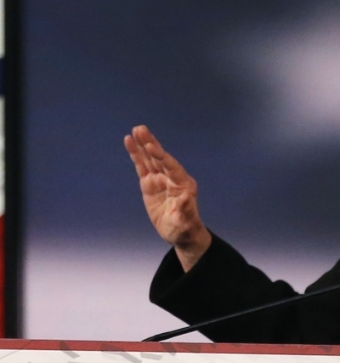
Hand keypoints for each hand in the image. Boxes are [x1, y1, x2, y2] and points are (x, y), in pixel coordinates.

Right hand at [124, 125, 211, 270]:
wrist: (180, 233)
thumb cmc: (184, 228)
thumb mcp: (185, 222)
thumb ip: (185, 210)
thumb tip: (186, 197)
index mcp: (183, 184)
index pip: (171, 167)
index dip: (162, 156)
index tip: (152, 147)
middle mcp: (172, 178)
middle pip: (160, 158)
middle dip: (151, 144)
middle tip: (141, 129)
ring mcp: (160, 179)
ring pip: (150, 159)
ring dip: (143, 145)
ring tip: (136, 130)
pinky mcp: (149, 183)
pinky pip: (141, 166)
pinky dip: (136, 154)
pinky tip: (129, 141)